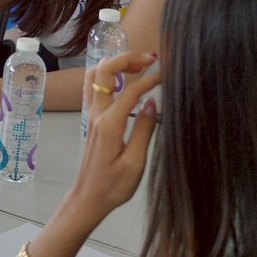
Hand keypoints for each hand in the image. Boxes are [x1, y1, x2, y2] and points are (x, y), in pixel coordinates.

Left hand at [65, 51, 159, 220]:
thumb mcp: (135, 162)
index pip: (131, 91)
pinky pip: (93, 88)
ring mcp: (91, 115)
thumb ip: (144, 130)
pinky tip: (123, 79)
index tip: (167, 75)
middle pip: (104, 72)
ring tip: (139, 65)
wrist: (89, 197)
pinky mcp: (92, 120)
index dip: (150, 79)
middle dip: (127, 59)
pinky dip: (108, 76)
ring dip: (115, 64)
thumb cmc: (114, 185)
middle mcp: (97, 114)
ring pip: (95, 77)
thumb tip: (152, 102)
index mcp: (109, 124)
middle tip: (151, 59)